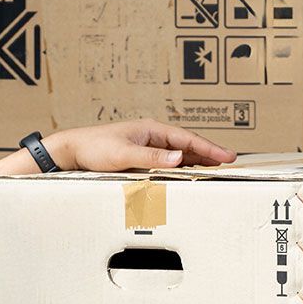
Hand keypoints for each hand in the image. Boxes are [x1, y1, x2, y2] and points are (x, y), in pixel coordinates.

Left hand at [46, 119, 235, 173]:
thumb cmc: (94, 148)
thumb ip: (151, 157)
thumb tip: (178, 158)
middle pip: (186, 145)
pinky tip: (187, 173)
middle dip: (208, 153)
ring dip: (196, 161)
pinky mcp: (140, 158)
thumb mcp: (123, 153)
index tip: (227, 155)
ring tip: (215, 168)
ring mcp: (147, 147)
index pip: (186, 139)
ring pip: (178, 154)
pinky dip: (180, 167)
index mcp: (151, 129)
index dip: (208, 148)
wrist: (72, 151)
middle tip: (229, 162)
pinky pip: (166, 162)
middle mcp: (151, 136)